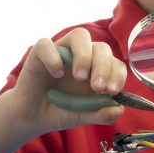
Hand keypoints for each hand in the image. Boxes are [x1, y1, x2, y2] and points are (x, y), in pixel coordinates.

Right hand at [7, 28, 126, 133]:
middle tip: (97, 87)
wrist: (34, 116)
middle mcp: (83, 56)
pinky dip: (53, 57)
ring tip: (79, 77)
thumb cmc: (62, 111)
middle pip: (102, 48)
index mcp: (98, 70)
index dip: (118, 75)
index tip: (112, 92)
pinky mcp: (39, 53)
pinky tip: (56, 74)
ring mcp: (62, 52)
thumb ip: (101, 114)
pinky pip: (46, 44)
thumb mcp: (83, 116)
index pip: (116, 63)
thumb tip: (119, 110)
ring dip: (84, 55)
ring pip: (80, 36)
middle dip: (104, 67)